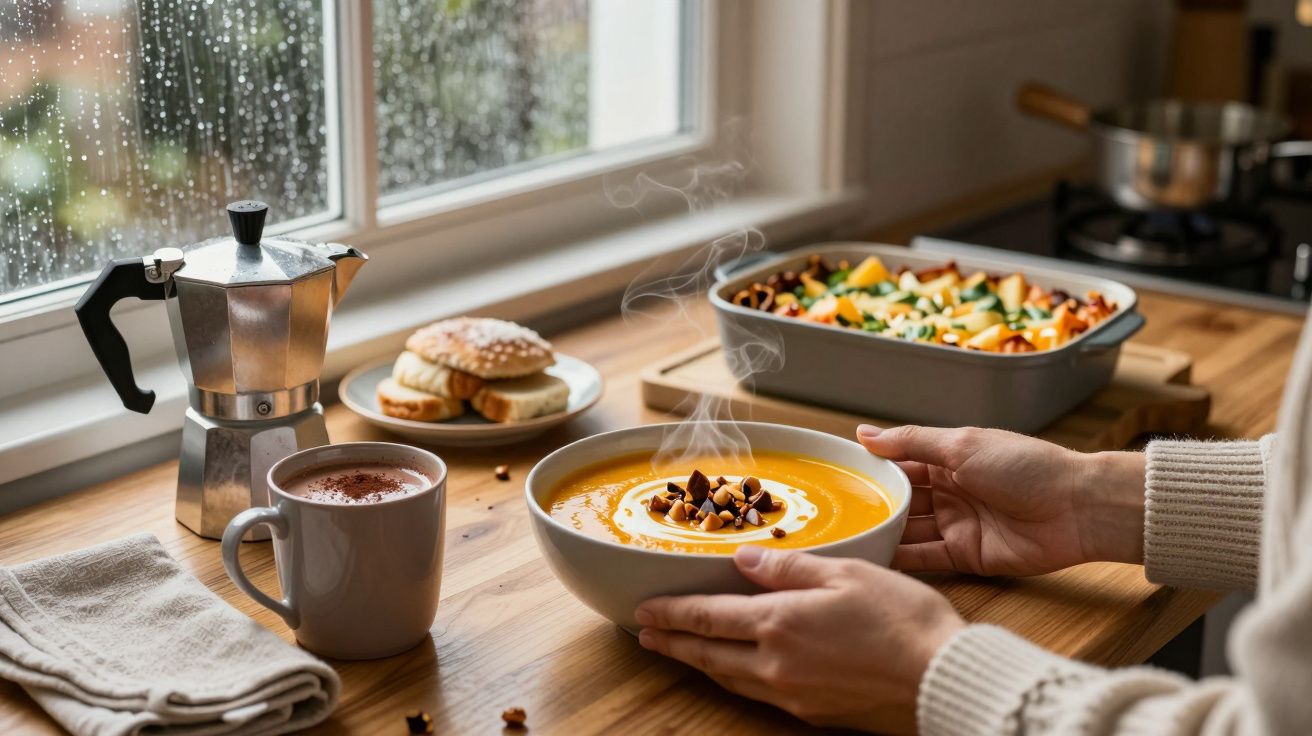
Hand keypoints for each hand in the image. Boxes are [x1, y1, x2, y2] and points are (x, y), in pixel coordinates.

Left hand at [635, 547, 964, 733]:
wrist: (943, 680)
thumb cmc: (904, 620)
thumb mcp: (846, 574)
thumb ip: (789, 567)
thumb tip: (742, 561)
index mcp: (780, 623)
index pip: (707, 617)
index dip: (672, 613)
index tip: (644, 610)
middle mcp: (776, 664)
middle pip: (709, 654)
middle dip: (673, 642)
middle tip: (647, 635)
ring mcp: (794, 694)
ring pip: (731, 678)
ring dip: (701, 663)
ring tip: (682, 650)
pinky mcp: (814, 713)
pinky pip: (759, 695)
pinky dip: (735, 680)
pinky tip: (738, 672)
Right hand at [859, 424, 1145, 575]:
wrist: (1078, 509)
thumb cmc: (1027, 466)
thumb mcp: (962, 445)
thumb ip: (911, 442)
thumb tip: (865, 433)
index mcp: (948, 457)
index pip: (899, 462)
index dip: (869, 468)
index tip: (832, 474)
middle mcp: (948, 490)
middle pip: (900, 499)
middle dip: (870, 505)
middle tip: (828, 512)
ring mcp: (956, 524)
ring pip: (908, 529)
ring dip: (880, 532)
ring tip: (841, 538)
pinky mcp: (965, 556)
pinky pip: (925, 558)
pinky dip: (900, 558)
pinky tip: (870, 559)